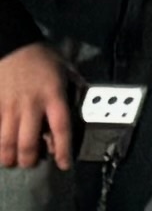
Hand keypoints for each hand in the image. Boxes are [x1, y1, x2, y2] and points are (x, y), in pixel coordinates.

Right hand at [0, 45, 62, 170]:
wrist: (12, 45)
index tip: (64, 165)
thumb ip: (73, 87)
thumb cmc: (41, 57)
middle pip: (29, 143)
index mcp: (54, 96)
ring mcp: (9, 108)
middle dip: (29, 160)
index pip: (61, 129)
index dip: (62, 150)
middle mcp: (32, 106)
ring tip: (11, 162)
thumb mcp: (65, 69)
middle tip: (31, 164)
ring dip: (9, 158)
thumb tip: (86, 102)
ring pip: (6, 143)